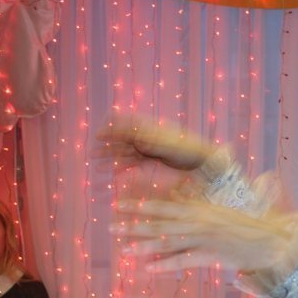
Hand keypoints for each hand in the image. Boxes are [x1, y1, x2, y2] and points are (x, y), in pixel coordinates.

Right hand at [97, 115, 215, 170]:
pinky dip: (124, 166)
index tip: (97, 136)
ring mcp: (150, 147)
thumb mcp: (162, 142)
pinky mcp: (154, 158)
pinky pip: (135, 161)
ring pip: (126, 152)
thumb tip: (127, 133)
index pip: (125, 125)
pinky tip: (115, 173)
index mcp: (149, 127)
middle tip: (92, 154)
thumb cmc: (187, 148)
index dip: (111, 130)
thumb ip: (141, 136)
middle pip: (123, 139)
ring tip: (98, 165)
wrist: (205, 161)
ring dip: (112, 157)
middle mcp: (148, 135)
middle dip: (108, 146)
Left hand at [114, 198, 291, 273]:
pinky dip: (166, 265)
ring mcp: (206, 238)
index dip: (141, 205)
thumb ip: (203, 212)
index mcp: (202, 208)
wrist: (273, 241)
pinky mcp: (212, 255)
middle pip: (161, 222)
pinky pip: (184, 261)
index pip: (165, 205)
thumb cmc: (250, 229)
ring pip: (169, 241)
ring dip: (145, 246)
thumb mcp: (223, 215)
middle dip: (134, 224)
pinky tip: (148, 269)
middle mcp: (200, 221)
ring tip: (124, 250)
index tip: (120, 204)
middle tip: (111, 225)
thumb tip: (185, 208)